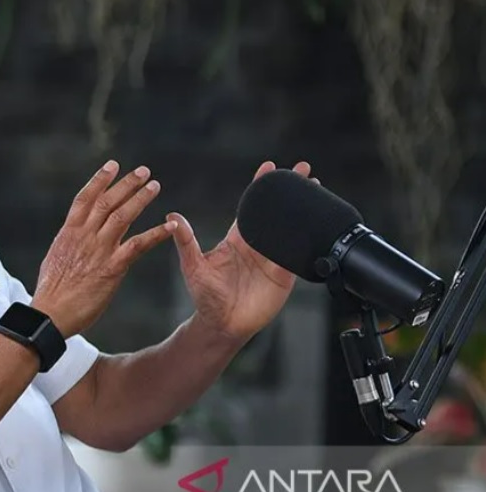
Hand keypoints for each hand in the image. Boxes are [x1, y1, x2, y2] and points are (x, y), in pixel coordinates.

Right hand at [32, 160, 175, 336]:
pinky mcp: (112, 268)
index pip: (85, 198)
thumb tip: (73, 237)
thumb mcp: (55, 259)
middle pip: (107, 201)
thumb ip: (69, 244)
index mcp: (69, 232)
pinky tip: (170, 226)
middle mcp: (84, 236)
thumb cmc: (51, 292)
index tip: (112, 165)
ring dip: (140, 199)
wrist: (50, 313)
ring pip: (122, 216)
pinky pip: (138, 245)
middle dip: (126, 184)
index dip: (100, 180)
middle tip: (143, 171)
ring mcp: (99, 250)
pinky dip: (156, 233)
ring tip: (154, 186)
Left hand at [168, 161, 315, 341]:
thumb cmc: (205, 296)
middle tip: (302, 168)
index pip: (250, 206)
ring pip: (291, 228)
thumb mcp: (193, 266)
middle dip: (289, 189)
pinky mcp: (284, 274)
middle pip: (275, 211)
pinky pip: (298, 253)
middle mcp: (256, 245)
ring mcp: (272, 258)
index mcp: (237, 238)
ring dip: (304, 208)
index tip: (268, 166)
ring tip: (316, 188)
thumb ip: (186, 242)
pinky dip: (307, 239)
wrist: (222, 324)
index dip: (259, 186)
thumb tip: (172, 216)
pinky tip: (318, 222)